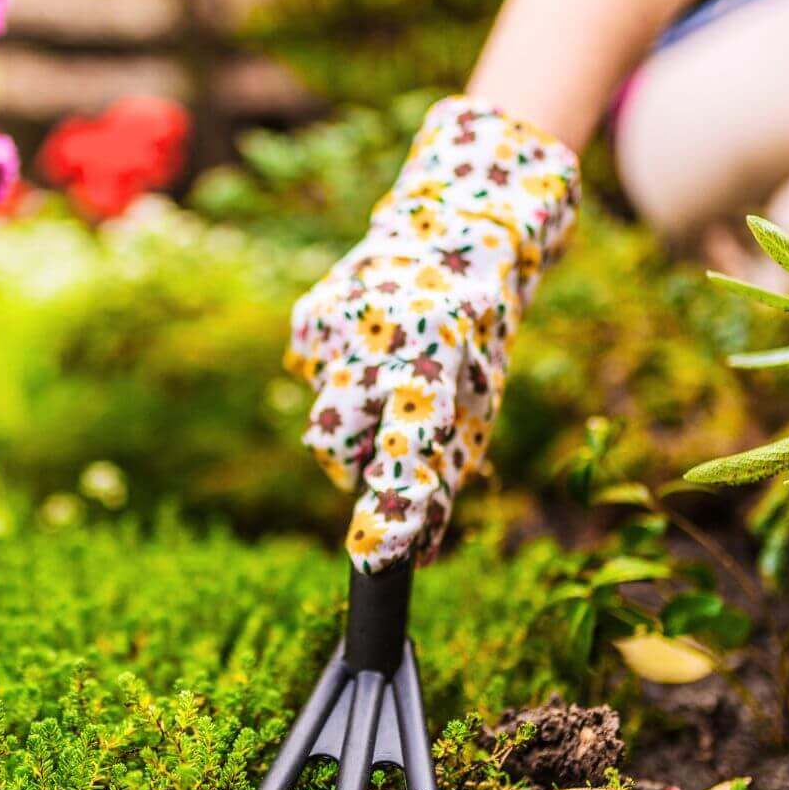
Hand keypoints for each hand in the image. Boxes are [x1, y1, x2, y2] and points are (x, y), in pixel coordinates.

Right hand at [287, 96, 579, 571]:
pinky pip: (310, 381)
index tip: (377, 558)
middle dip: (358, 463)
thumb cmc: (475, 338)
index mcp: (438, 357)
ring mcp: (333, 324)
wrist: (453, 231)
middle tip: (393, 435)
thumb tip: (419, 556)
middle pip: (335, 448)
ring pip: (321, 420)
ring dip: (349, 424)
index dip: (393, 505)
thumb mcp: (480, 406)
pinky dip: (335, 382)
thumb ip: (446, 477)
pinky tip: (367, 350)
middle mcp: (378, 337)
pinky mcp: (307, 317)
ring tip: (386, 381)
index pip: (408, 445)